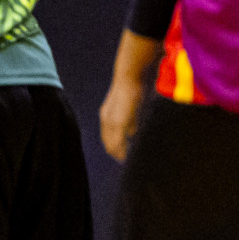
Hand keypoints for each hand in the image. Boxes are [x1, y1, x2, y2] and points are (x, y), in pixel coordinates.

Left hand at [99, 30, 161, 161]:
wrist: (129, 77)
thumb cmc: (132, 90)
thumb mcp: (129, 107)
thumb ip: (130, 120)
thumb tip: (132, 133)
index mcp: (108, 116)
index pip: (108, 136)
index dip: (113, 147)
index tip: (120, 157)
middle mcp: (107, 119)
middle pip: (108, 141)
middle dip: (115, 152)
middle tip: (123, 162)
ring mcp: (111, 119)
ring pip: (112, 142)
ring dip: (118, 152)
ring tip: (124, 160)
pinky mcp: (118, 120)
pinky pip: (118, 138)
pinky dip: (121, 148)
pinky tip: (125, 153)